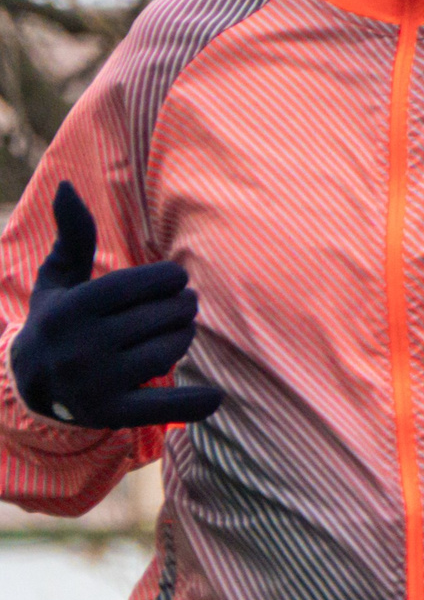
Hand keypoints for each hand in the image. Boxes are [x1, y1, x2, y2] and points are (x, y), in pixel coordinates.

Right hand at [9, 184, 217, 428]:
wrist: (31, 384)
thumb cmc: (58, 319)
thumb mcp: (59, 278)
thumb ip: (73, 237)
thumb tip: (67, 186)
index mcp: (71, 309)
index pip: (133, 287)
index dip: (166, 279)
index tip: (178, 278)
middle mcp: (81, 346)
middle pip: (157, 319)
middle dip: (180, 307)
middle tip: (185, 305)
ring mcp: (97, 382)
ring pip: (167, 352)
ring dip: (184, 337)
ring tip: (181, 329)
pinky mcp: (112, 413)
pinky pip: (161, 408)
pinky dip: (191, 404)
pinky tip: (215, 396)